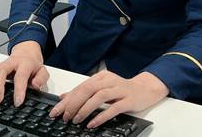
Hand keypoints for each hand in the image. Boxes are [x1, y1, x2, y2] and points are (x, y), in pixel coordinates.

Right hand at [0, 41, 48, 106]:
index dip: (19, 90)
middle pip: (0, 71)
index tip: (17, 102)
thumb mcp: (42, 70)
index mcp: (24, 64)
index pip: (21, 76)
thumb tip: (35, 86)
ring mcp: (0, 64)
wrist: (26, 52)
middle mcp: (10, 63)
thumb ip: (41, 78)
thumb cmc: (32, 65)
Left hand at [48, 70, 168, 128]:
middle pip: (87, 90)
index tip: (56, 111)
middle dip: (73, 104)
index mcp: (101, 77)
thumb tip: (64, 97)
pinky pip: (114, 108)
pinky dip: (101, 116)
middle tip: (65, 117)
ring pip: (99, 97)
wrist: (145, 89)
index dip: (66, 99)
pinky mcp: (128, 100)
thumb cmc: (122, 90)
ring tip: (76, 120)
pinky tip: (93, 123)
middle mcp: (109, 81)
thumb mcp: (101, 88)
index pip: (80, 87)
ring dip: (85, 109)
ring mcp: (120, 90)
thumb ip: (83, 92)